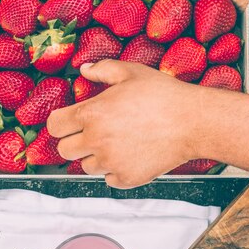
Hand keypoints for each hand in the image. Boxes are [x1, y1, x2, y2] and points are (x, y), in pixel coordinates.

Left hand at [47, 59, 205, 188]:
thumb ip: (102, 70)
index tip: (69, 122)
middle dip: (75, 141)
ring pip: (86, 167)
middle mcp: (96, 140)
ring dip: (95, 157)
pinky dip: (115, 170)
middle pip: (64, 150)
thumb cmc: (164, 95)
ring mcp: (111, 162)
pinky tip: (129, 154)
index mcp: (92, 114)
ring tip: (117, 142)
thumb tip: (84, 70)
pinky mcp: (127, 178)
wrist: (194, 122)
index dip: (60, 122)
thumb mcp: (131, 72)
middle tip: (93, 133)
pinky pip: (108, 179)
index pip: (54, 126)